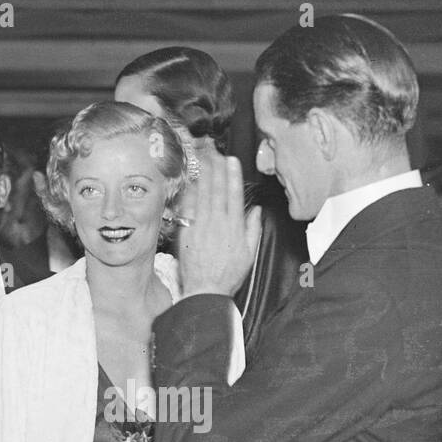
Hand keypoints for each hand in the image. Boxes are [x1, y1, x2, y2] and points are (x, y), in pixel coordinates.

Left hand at [175, 153, 262, 297]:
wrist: (205, 290)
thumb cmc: (228, 275)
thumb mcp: (249, 253)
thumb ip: (253, 229)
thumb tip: (255, 210)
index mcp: (234, 227)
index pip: (233, 195)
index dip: (232, 176)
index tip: (231, 160)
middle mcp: (217, 224)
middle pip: (216, 190)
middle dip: (215, 168)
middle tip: (214, 151)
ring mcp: (200, 227)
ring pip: (201, 195)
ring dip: (201, 175)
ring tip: (201, 158)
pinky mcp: (186, 233)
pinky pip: (187, 208)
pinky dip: (188, 193)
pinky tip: (188, 181)